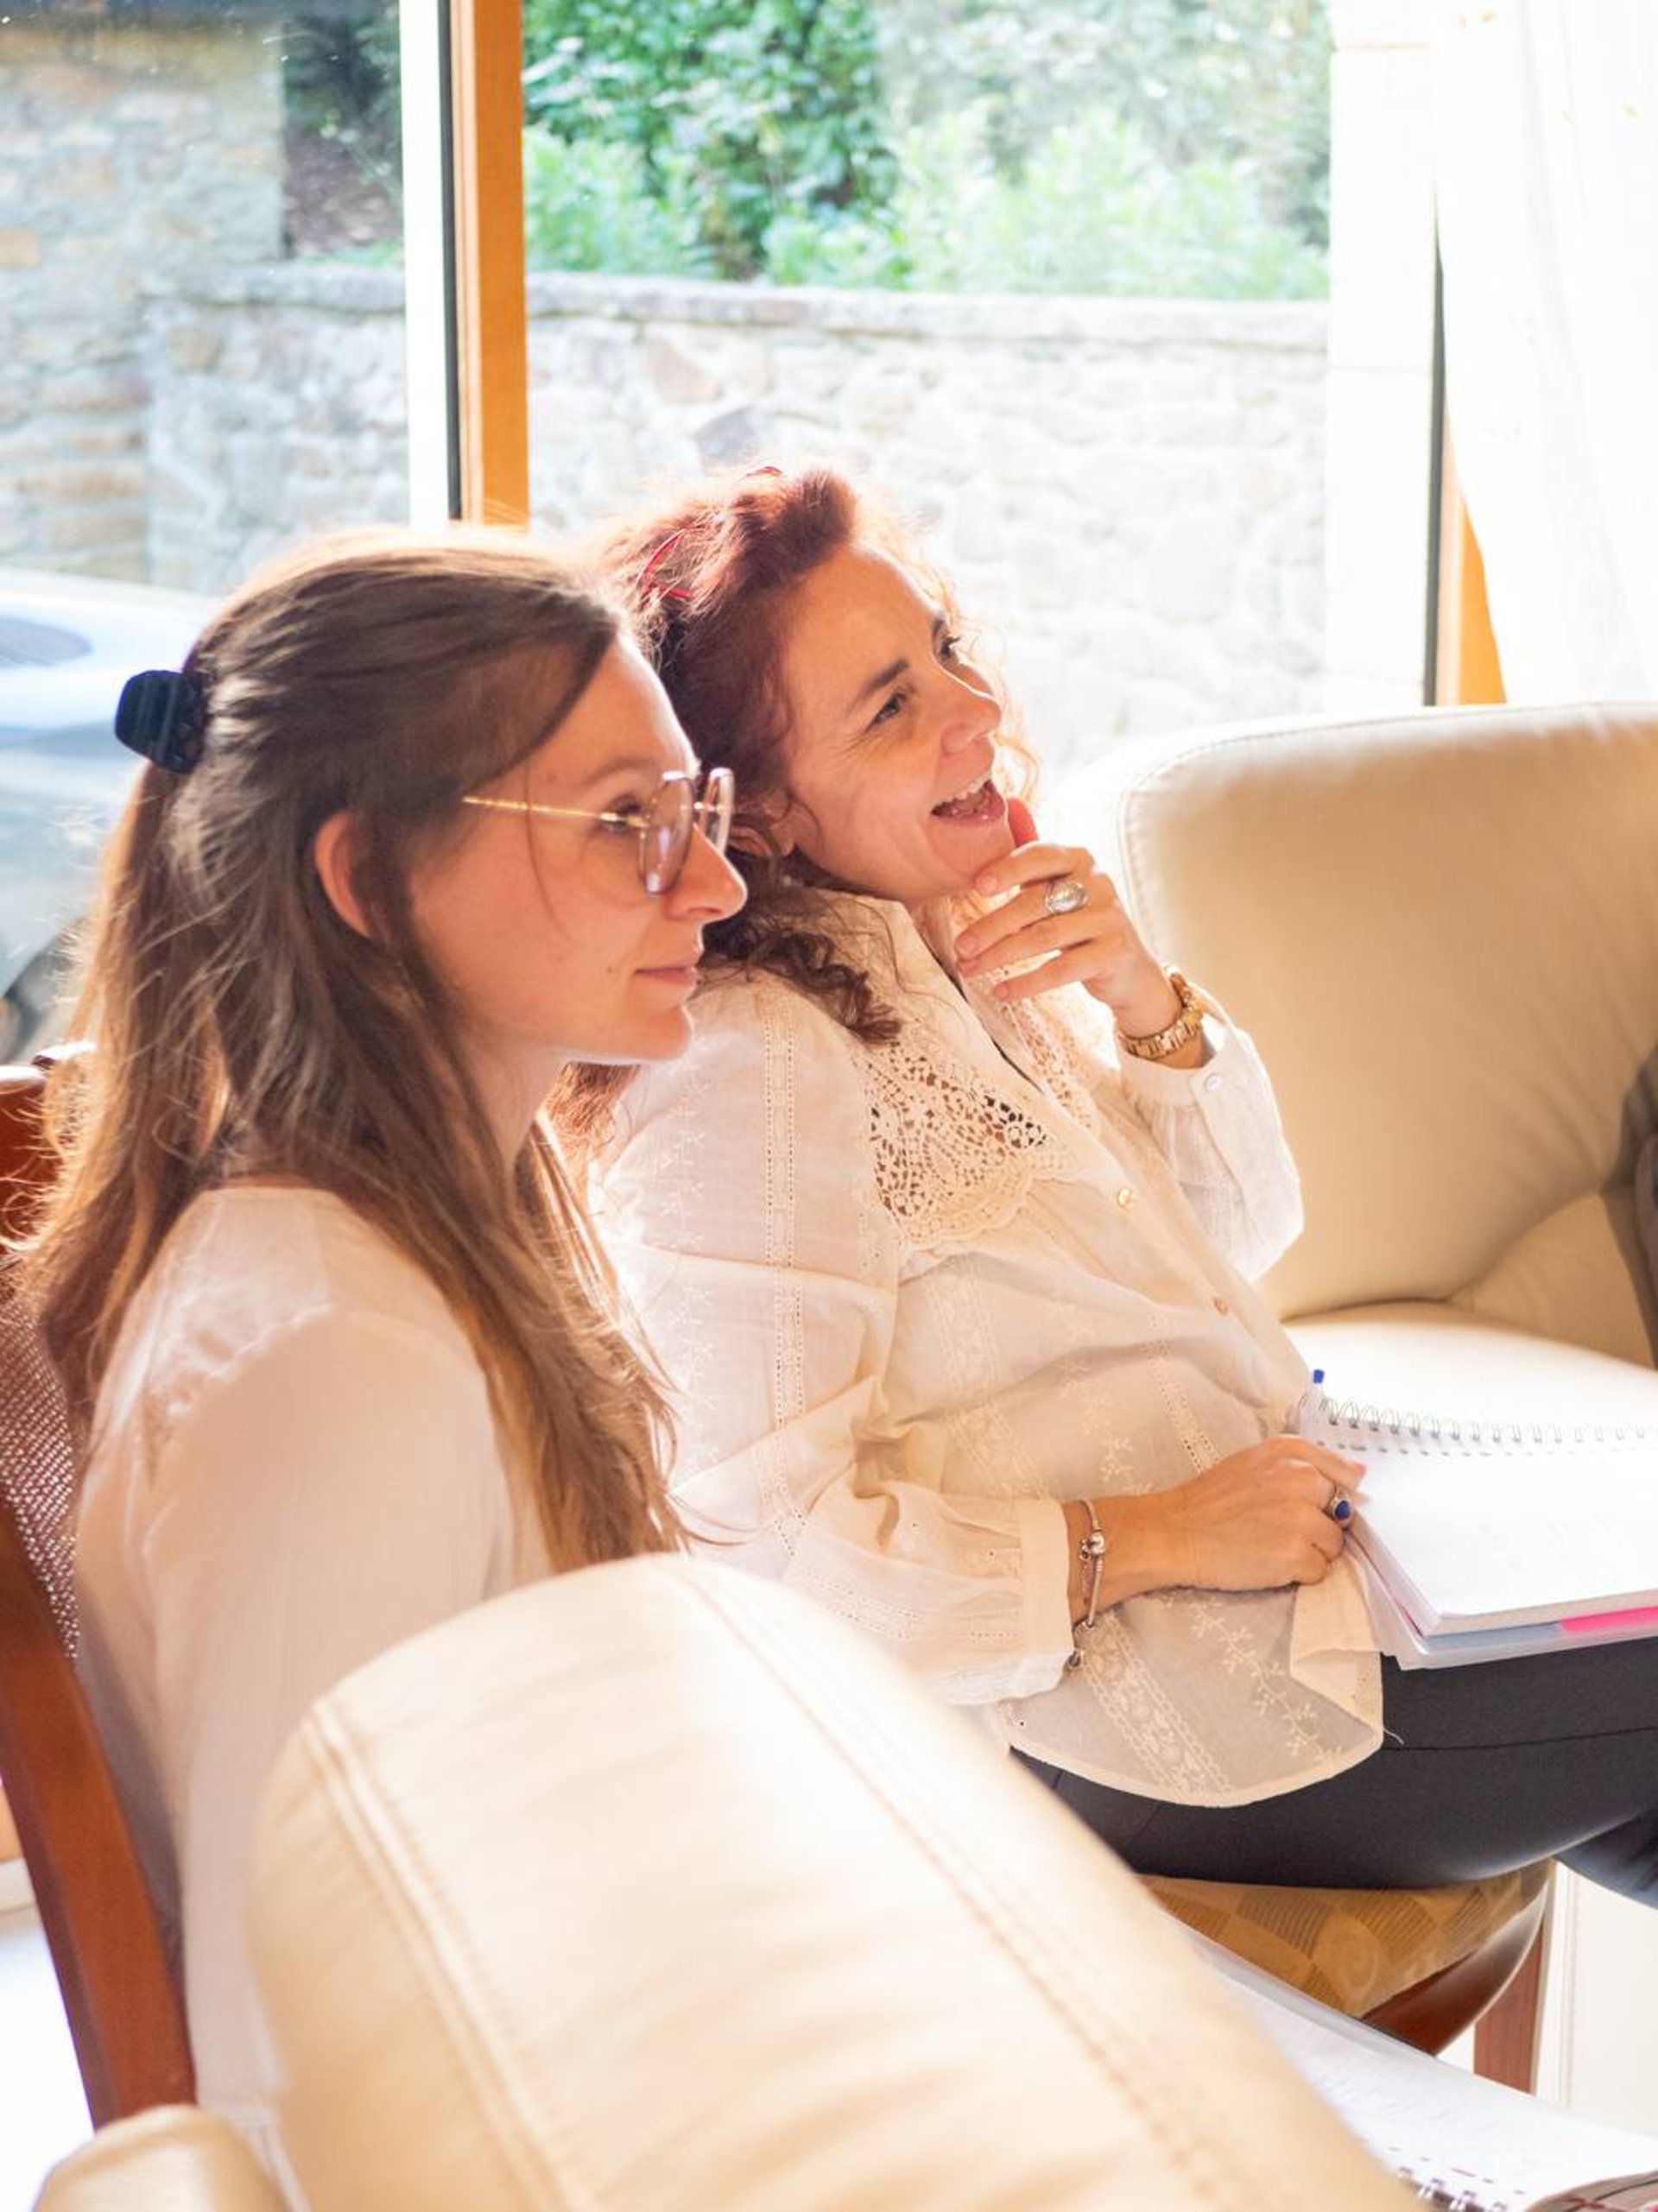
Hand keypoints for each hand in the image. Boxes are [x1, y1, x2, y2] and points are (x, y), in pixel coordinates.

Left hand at [953, 797, 1176, 1031]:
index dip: (1007, 869)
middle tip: (960, 946)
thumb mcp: (1057, 882)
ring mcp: (1109, 917)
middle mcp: (1098, 882)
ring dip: (1001, 956)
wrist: (1127, 965)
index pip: (1039, 855)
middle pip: (1035, 902)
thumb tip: (1010, 802)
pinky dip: (1028, 982)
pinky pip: (1063, 969)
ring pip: (1045, 936)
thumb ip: (1031, 850)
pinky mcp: (1113, 952)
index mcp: (1078, 858)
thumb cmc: (1079, 918)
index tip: (975, 887)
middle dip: (991, 926)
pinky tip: (1002, 991)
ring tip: (970, 969)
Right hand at [1128, 1437, 1366, 1592]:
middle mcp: (1302, 1480)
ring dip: (1309, 1551)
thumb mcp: (1256, 1460)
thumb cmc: (1211, 1498)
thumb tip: (1361, 1476)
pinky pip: (1319, 1571)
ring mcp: (1302, 1519)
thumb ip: (1307, 1461)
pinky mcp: (1296, 1554)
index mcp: (1292, 1453)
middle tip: (1276, 1526)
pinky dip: (1297, 1573)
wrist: (1175, 1532)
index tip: (1307, 1505)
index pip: (1345, 1475)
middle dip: (1317, 1524)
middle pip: (1340, 1513)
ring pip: (1333, 1545)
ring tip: (1269, 1544)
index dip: (1329, 1497)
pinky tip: (1268, 1561)